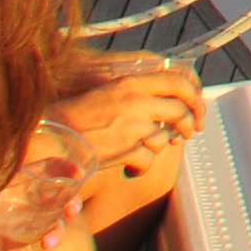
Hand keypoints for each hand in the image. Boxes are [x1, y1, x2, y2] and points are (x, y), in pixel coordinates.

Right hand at [50, 55, 207, 189]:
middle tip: (191, 131)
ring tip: (151, 150)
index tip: (198, 107)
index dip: (194, 95)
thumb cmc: (78, 116)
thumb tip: (165, 102)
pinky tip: (133, 169)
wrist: (52, 135)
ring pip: (165, 137)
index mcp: (132, 82)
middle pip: (181, 110)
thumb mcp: (110, 93)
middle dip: (191, 122)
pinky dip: (143, 167)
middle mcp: (136, 100)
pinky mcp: (124, 149)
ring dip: (162, 146)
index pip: (178, 81)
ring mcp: (131, 125)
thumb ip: (137, 94)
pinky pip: (148, 160)